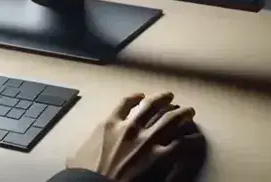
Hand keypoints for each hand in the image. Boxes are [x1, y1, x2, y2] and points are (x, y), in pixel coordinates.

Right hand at [66, 93, 199, 181]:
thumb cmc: (85, 175)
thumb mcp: (77, 158)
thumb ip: (83, 151)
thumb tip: (75, 158)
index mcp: (109, 125)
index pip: (124, 104)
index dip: (134, 98)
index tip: (141, 96)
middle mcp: (130, 127)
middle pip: (151, 106)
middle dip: (163, 100)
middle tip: (170, 97)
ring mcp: (147, 140)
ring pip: (170, 120)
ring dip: (181, 114)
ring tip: (189, 111)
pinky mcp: (160, 157)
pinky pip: (181, 144)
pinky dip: (190, 140)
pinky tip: (195, 138)